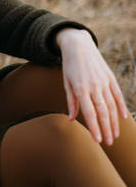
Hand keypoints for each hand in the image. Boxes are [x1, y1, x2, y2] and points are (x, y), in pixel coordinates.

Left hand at [57, 28, 129, 144]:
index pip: (89, 112)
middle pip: (103, 112)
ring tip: (115, 135)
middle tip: (108, 143)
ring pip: (112, 106)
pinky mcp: (111, 78)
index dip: (94, 127)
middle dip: (106, 129)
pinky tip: (123, 118)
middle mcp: (94, 86)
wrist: (79, 45)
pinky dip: (121, 107)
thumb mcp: (66, 82)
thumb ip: (70, 101)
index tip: (97, 140)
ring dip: (114, 122)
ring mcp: (104, 82)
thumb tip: (71, 119)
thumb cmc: (69, 66)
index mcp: (80, 88)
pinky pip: (118, 95)